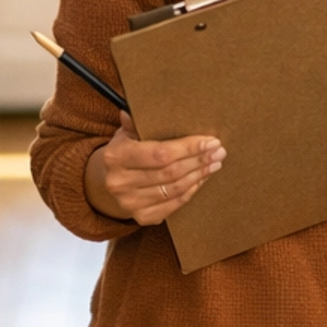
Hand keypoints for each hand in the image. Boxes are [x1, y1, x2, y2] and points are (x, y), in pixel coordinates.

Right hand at [83, 112, 223, 224]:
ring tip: (215, 163)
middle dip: (199, 160)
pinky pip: (175, 204)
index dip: (188, 148)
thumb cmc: (124, 151)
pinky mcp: (142, 217)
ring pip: (175, 189)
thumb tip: (137, 108)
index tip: (210, 141)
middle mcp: (119, 182)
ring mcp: (129, 203)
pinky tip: (201, 179)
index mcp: (115, 157)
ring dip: (199, 175)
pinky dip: (192, 191)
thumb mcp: (125, 133)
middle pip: (171, 172)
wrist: (107, 181)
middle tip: (219, 151)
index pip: (160, 153)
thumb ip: (135, 123)